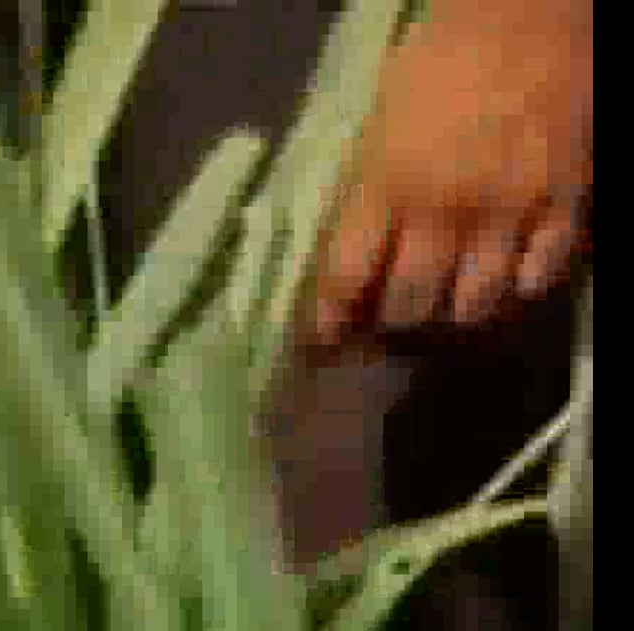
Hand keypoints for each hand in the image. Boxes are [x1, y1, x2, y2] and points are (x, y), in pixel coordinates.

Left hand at [309, 8, 590, 341]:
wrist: (531, 15)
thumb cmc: (440, 58)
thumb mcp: (379, 122)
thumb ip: (366, 190)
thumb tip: (346, 253)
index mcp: (386, 183)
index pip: (345, 278)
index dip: (328, 322)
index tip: (320, 343)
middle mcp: (444, 210)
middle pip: (410, 307)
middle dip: (391, 324)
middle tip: (387, 323)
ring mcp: (509, 212)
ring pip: (474, 305)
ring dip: (453, 314)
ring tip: (443, 308)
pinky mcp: (565, 205)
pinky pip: (539, 278)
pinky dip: (517, 291)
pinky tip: (504, 282)